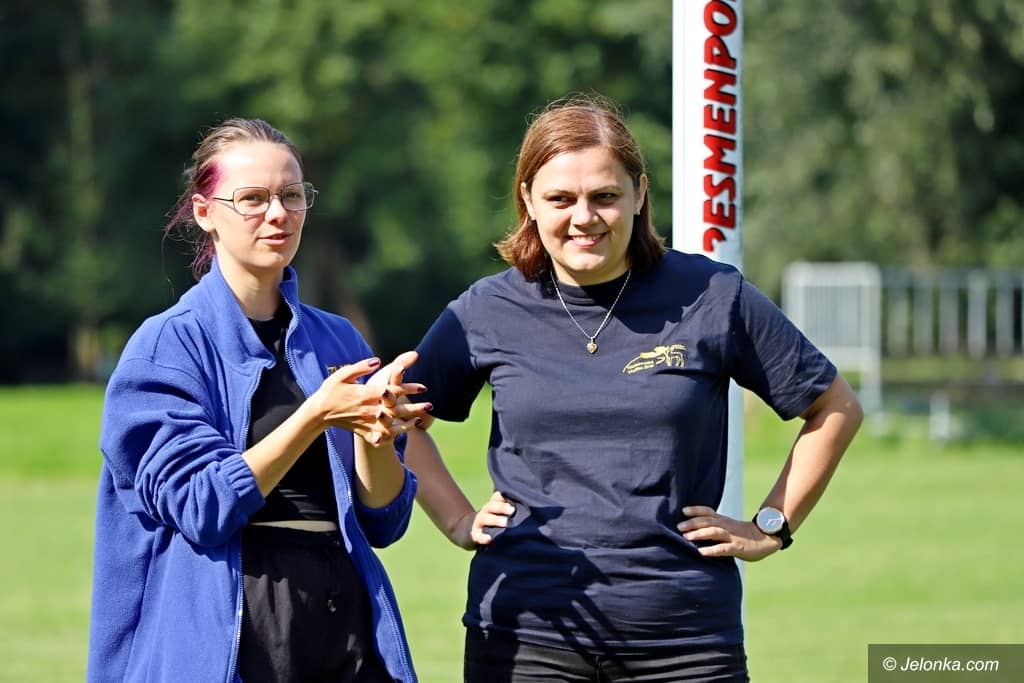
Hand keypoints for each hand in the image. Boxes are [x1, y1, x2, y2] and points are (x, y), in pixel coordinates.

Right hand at [312, 356, 428, 444]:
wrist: (320, 412)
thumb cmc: (332, 390)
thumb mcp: (343, 374)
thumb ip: (361, 367)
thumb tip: (377, 361)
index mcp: (365, 394)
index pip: (391, 391)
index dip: (407, 389)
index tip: (422, 387)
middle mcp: (367, 409)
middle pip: (395, 409)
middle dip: (413, 408)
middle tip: (430, 405)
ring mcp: (366, 422)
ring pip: (391, 424)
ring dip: (407, 423)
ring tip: (422, 420)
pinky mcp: (363, 430)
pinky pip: (380, 435)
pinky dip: (393, 436)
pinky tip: (404, 433)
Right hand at [452, 491, 514, 548]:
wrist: (466, 531)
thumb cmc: (490, 523)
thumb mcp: (496, 514)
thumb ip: (508, 511)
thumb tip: (527, 509)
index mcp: (492, 506)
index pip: (498, 497)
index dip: (505, 495)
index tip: (517, 497)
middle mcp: (485, 512)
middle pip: (492, 506)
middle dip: (502, 507)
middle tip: (513, 510)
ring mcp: (478, 523)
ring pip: (486, 519)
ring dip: (496, 520)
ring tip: (506, 523)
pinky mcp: (474, 535)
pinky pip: (478, 536)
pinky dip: (483, 537)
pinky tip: (489, 539)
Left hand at [676, 505, 781, 561]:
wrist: (767, 539)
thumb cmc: (743, 534)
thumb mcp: (729, 526)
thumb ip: (715, 526)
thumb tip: (694, 530)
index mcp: (723, 520)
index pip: (708, 512)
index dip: (696, 510)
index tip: (683, 510)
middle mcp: (726, 526)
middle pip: (708, 521)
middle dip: (693, 523)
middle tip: (679, 526)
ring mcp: (732, 536)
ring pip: (714, 532)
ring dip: (700, 534)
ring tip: (687, 537)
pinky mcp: (738, 547)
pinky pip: (723, 548)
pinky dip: (712, 550)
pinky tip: (702, 552)